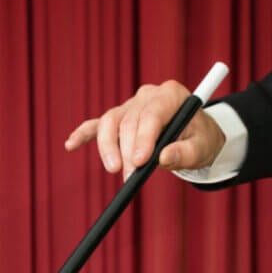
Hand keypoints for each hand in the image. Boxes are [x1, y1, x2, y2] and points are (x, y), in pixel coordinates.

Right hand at [64, 81, 226, 179]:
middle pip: (130, 120)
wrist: (196, 135)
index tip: (140, 162)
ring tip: (114, 169)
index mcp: (171, 95)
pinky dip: (84, 134)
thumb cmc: (199, 139)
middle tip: (131, 177)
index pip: (152, 114)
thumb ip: (185, 153)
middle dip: (128, 151)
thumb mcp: (201, 148)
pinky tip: (70, 145)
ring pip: (111, 121)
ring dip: (108, 147)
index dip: (144, 137)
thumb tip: (164, 158)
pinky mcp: (119, 118)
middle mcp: (148, 95)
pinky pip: (98, 124)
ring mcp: (131, 105)